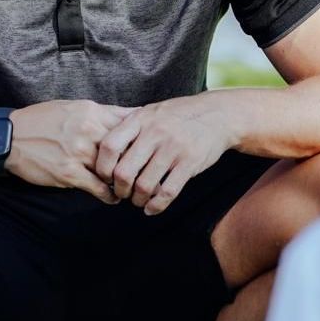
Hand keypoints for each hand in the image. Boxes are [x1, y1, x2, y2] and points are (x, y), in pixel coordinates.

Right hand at [6, 100, 136, 202]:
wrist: (8, 137)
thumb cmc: (40, 120)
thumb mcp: (71, 107)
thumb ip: (99, 113)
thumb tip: (128, 117)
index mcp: (90, 111)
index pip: (129, 122)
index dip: (144, 135)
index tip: (153, 145)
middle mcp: (87, 129)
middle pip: (127, 147)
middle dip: (140, 161)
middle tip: (149, 171)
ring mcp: (78, 152)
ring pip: (114, 169)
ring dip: (125, 181)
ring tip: (132, 188)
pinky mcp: (68, 173)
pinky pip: (98, 187)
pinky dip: (109, 195)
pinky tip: (113, 198)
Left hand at [94, 96, 234, 214]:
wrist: (218, 114)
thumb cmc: (178, 115)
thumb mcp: (150, 112)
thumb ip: (129, 127)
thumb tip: (101, 148)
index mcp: (139, 120)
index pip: (109, 146)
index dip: (102, 167)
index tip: (105, 176)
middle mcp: (154, 134)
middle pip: (124, 172)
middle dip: (118, 190)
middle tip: (120, 193)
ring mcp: (173, 149)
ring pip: (144, 186)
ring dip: (137, 200)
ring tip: (137, 200)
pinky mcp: (189, 163)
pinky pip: (168, 192)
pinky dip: (156, 205)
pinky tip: (151, 208)